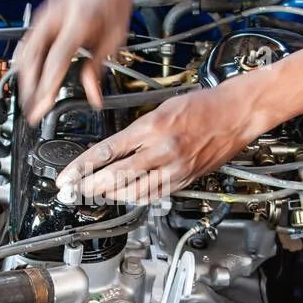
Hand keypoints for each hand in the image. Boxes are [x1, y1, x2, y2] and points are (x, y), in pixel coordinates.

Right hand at [13, 0, 133, 123]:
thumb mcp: (114, 37)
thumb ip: (98, 69)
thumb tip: (93, 97)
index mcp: (78, 22)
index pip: (56, 61)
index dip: (47, 87)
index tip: (41, 108)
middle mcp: (55, 18)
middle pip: (33, 59)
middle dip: (30, 89)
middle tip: (33, 112)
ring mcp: (44, 16)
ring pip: (25, 52)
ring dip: (25, 79)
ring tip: (29, 100)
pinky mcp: (40, 17)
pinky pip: (26, 45)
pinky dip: (24, 64)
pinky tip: (27, 78)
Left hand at [56, 81, 270, 203]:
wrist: (236, 113)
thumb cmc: (202, 105)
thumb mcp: (161, 109)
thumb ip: (136, 132)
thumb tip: (110, 151)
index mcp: (153, 127)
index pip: (107, 152)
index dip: (82, 168)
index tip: (67, 177)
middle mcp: (163, 151)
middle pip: (116, 177)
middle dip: (90, 186)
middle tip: (75, 190)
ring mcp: (176, 168)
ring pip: (134, 192)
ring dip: (111, 195)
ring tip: (96, 193)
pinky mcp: (186, 179)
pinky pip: (154, 195)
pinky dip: (135, 197)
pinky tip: (125, 195)